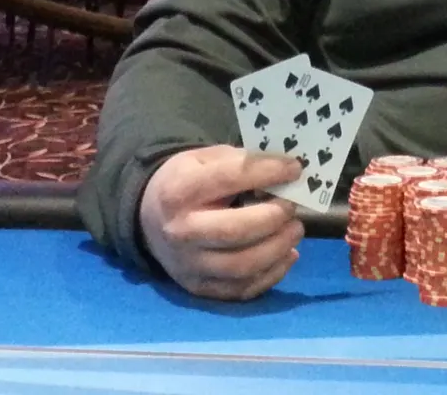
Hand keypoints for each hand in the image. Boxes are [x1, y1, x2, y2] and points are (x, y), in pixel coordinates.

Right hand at [139, 145, 305, 299]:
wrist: (151, 217)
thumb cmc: (187, 181)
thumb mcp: (205, 158)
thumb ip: (241, 162)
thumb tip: (286, 171)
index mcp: (179, 190)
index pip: (227, 178)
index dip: (266, 172)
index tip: (294, 169)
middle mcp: (180, 232)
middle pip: (235, 230)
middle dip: (273, 217)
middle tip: (293, 206)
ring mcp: (188, 265)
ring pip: (242, 266)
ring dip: (278, 247)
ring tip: (295, 229)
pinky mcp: (199, 288)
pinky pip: (242, 289)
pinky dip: (273, 273)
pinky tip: (287, 254)